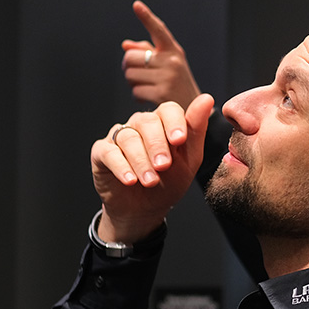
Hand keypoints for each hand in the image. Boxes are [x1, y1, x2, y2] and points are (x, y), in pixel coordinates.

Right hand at [91, 93, 214, 242]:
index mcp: (163, 123)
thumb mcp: (188, 161)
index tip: (179, 140)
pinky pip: (108, 152)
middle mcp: (140, 125)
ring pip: (128, 137)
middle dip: (157, 145)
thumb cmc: (168, 183)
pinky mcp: (101, 152)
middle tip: (164, 166)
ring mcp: (119, 137)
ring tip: (150, 180)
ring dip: (141, 161)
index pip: (168, 110)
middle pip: (147, 122)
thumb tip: (207, 98)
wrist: (144, 210)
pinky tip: (130, 180)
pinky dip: (121, 167)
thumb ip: (196, 130)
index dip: (174, 123)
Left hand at [121, 0, 201, 108]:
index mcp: (173, 51)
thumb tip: (125, 45)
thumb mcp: (167, 66)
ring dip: (133, 83)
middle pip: (131, 57)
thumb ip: (147, 52)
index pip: (158, 30)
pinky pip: (135, 91)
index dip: (146, 17)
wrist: (194, 112)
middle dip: (129, 67)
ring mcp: (168, 77)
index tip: (136, 5)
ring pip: (130, 75)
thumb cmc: (176, 86)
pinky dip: (138, 96)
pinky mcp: (162, 93)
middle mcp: (172, 61)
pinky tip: (149, 97)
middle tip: (139, 75)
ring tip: (147, 87)